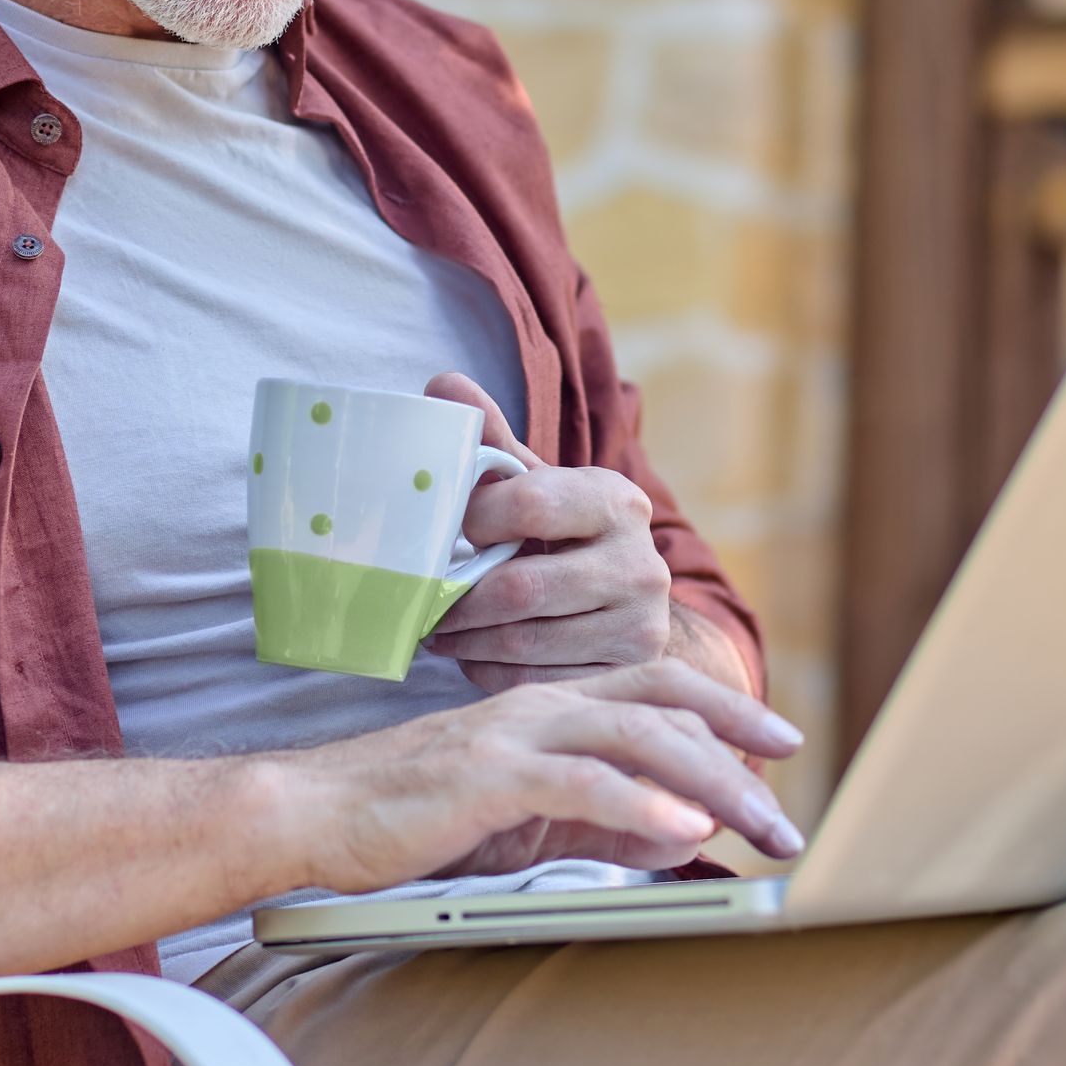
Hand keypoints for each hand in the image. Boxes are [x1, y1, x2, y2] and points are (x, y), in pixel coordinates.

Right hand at [269, 658, 804, 889]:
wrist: (309, 813)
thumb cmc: (408, 818)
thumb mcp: (523, 823)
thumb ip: (599, 820)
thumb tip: (677, 828)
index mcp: (548, 708)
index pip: (656, 692)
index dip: (725, 710)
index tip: (781, 741)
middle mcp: (540, 707)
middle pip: (664, 708)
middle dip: (739, 749)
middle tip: (791, 801)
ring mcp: (513, 734)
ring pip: (637, 738)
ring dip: (710, 781)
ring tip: (760, 821)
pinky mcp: (486, 774)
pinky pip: (579, 782)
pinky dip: (638, 800)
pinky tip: (683, 826)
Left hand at [422, 372, 682, 688]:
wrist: (632, 602)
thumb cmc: (565, 534)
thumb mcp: (539, 485)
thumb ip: (492, 442)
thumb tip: (441, 384)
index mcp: (616, 500)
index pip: (532, 503)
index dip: (473, 520)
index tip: (446, 531)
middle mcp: (642, 564)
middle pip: (522, 589)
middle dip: (459, 599)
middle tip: (424, 598)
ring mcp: (640, 625)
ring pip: (523, 642)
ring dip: (466, 640)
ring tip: (440, 629)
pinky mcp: (626, 673)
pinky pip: (535, 681)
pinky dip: (490, 672)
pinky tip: (476, 655)